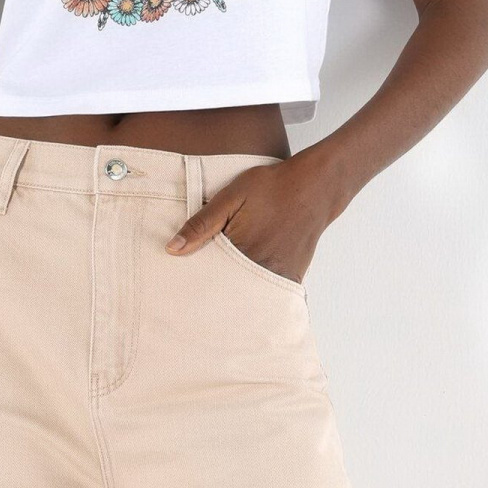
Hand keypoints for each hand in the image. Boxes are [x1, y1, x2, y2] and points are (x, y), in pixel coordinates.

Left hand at [165, 159, 333, 283]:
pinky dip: (257, 292)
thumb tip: (172, 249)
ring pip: (249, 296)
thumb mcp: (230, 197)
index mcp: (240, 252)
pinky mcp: (292, 276)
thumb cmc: (271, 188)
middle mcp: (260, 269)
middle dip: (213, 294)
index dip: (193, 282)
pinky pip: (269, 293)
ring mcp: (278, 275)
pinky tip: (246, 288)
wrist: (314, 188)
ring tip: (220, 298)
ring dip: (236, 296)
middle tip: (196, 299)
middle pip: (228, 292)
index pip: (207, 279)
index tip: (181, 289)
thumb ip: (201, 225)